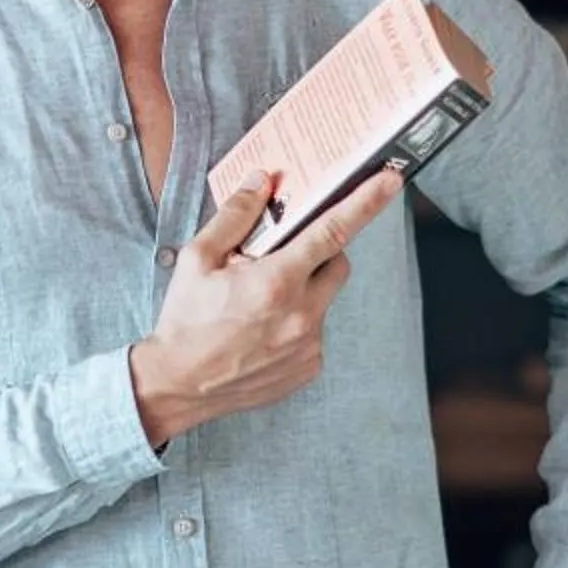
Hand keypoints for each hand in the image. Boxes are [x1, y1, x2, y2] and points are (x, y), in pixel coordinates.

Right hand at [130, 164, 403, 446]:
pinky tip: (263, 330)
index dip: (365, 202)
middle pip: (337, 264)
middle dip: (320, 252)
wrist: (177, 385)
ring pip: (324, 299)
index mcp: (277, 281)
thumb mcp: (199, 258)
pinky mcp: (309, 368)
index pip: (333, 231)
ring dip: (304, 290)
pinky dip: (297, 322)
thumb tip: (262, 181)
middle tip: (283, 257)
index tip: (391, 181)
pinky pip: (316, 331)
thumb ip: (236, 216)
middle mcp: (302, 314)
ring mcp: (309, 345)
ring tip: (261, 302)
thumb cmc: (186, 319)